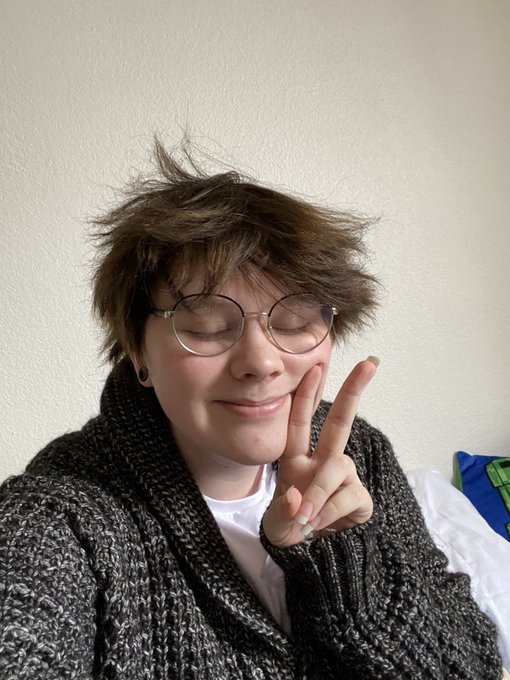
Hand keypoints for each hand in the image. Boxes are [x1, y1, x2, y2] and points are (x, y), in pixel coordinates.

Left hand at [263, 358, 377, 547]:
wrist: (312, 560)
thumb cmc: (291, 531)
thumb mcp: (277, 525)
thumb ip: (284, 512)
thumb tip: (299, 498)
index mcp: (298, 460)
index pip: (300, 423)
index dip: (305, 395)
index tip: (313, 366)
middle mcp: (323, 462)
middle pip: (339, 422)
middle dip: (353, 391)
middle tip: (370, 362)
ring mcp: (344, 479)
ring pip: (336, 468)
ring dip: (319, 493)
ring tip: (306, 519)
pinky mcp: (360, 499)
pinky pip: (348, 496)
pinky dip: (331, 512)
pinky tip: (322, 525)